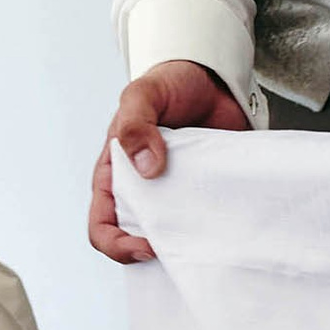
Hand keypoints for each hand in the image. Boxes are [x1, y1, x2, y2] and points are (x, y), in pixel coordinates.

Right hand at [90, 60, 252, 262]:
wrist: (212, 77)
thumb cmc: (167, 84)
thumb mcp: (142, 96)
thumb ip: (136, 125)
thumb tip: (146, 167)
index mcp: (114, 176)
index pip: (101, 226)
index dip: (117, 245)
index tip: (148, 246)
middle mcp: (141, 191)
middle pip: (135, 239)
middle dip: (154, 251)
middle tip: (182, 249)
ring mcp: (174, 193)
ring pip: (172, 233)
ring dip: (186, 241)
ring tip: (206, 241)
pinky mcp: (204, 190)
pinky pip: (205, 218)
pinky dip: (214, 226)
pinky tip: (228, 224)